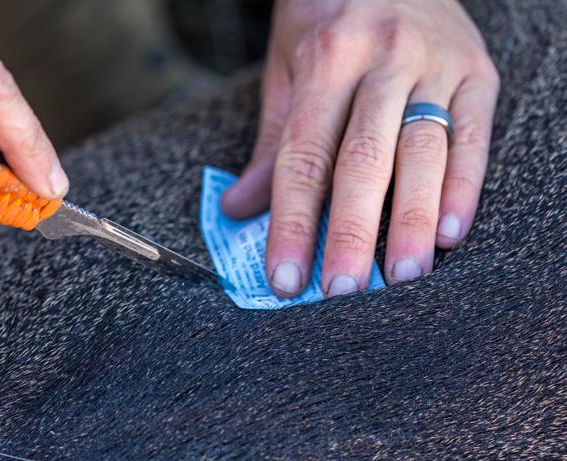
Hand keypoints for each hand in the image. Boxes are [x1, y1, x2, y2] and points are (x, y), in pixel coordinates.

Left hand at [221, 0, 499, 295]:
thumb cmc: (327, 16)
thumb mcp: (285, 66)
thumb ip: (271, 142)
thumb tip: (240, 211)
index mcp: (326, 58)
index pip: (304, 156)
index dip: (293, 222)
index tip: (285, 277)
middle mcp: (382, 60)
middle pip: (363, 160)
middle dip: (351, 233)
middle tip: (342, 292)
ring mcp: (435, 64)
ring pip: (422, 153)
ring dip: (411, 221)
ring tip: (401, 277)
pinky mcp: (476, 71)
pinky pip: (473, 137)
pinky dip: (463, 187)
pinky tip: (450, 234)